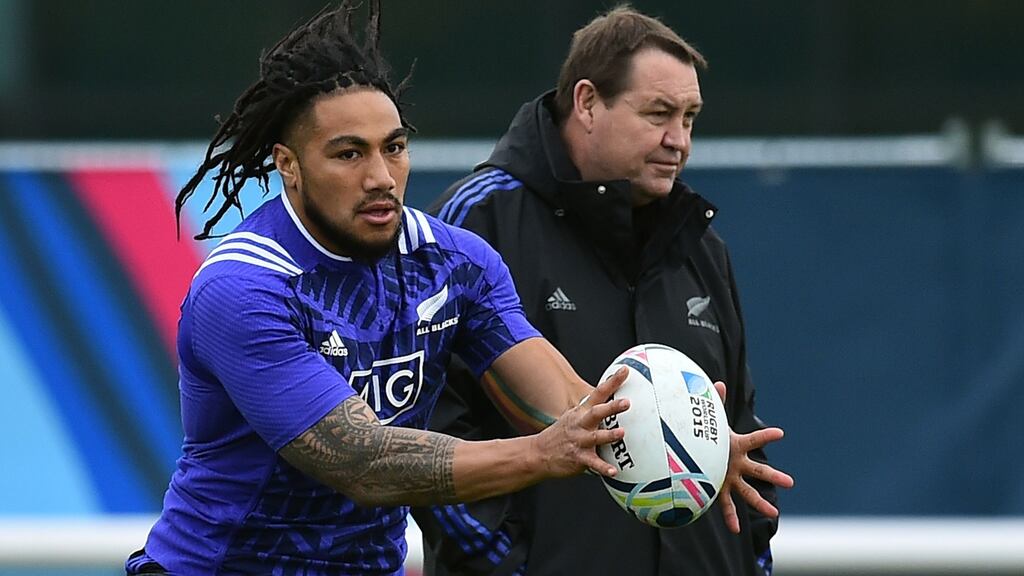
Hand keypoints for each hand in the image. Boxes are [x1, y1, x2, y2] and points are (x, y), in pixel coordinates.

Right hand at [531, 367, 629, 477]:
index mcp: (581, 412)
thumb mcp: (574, 416)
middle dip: (611, 407)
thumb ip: (593, 410)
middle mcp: (580, 424)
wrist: (538, 453)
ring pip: (595, 437)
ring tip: (622, 433)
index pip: (598, 393)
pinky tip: (614, 471)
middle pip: (596, 413)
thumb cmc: (562, 434)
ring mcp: (579, 441)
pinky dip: (603, 467)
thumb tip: (616, 401)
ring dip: (609, 435)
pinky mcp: (578, 458)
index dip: (612, 382)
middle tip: (626, 402)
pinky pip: (593, 464)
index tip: (625, 371)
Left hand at [714, 381, 794, 533]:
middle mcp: (737, 463)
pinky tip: (735, 530)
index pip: (754, 439)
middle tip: (791, 482)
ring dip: (760, 502)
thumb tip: (717, 384)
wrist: (692, 449)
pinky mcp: (718, 487)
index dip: (766, 435)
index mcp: (736, 445)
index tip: (781, 433)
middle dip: (774, 476)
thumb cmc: (705, 434)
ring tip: (774, 513)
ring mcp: (730, 477)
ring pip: (748, 492)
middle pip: (759, 471)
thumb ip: (715, 404)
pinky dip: (730, 516)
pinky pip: (725, 503)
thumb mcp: (710, 420)